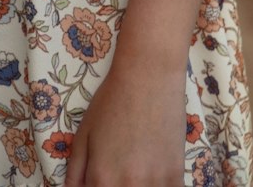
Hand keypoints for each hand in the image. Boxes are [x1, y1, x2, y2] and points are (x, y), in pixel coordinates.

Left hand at [66, 65, 185, 186]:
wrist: (148, 77)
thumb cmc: (111, 101)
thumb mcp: (84, 134)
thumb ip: (76, 171)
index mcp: (101, 180)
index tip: (102, 177)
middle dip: (116, 184)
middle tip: (119, 166)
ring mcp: (155, 184)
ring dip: (138, 185)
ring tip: (135, 165)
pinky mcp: (176, 177)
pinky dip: (158, 185)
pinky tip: (152, 173)